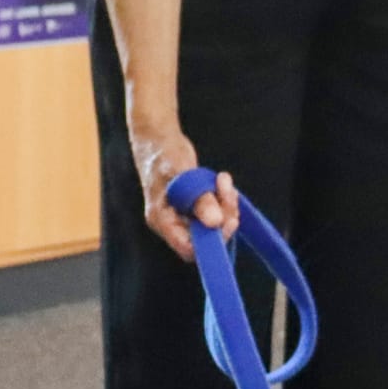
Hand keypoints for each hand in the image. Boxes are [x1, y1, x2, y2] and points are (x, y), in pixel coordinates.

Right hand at [132, 127, 237, 263]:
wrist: (159, 139)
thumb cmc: (163, 153)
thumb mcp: (181, 173)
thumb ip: (197, 198)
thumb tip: (214, 222)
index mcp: (162, 220)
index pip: (188, 249)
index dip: (210, 242)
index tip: (227, 220)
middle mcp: (173, 223)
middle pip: (206, 238)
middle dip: (223, 218)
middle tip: (228, 192)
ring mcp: (185, 216)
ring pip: (214, 225)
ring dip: (226, 205)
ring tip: (223, 180)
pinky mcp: (195, 207)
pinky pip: (216, 212)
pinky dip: (224, 199)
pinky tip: (222, 182)